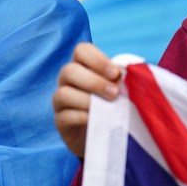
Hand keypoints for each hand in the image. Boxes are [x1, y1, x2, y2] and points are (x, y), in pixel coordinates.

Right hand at [52, 43, 121, 157]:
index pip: (81, 51)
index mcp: (82, 67)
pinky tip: (95, 119)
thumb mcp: (118, 90)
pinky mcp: (60, 122)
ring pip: (63, 94)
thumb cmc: (112, 106)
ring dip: (86, 100)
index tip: (115, 73)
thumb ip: (120, 80)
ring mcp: (60, 102)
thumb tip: (126, 75)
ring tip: (106, 108)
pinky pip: (64, 116)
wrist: (103, 134)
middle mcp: (66, 81)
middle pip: (69, 71)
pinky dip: (81, 117)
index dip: (97, 60)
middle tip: (114, 93)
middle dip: (94, 82)